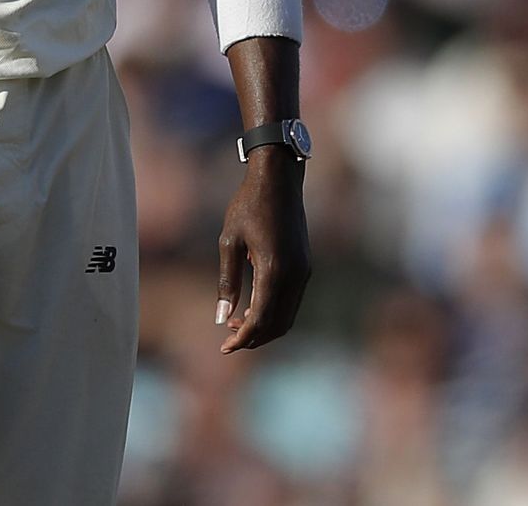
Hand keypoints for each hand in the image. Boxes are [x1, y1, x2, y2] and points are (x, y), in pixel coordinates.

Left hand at [215, 148, 310, 352]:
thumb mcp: (229, 241)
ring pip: (288, 316)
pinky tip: (253, 307)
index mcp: (273, 270)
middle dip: (254, 338)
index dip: (242, 337)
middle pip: (278, 325)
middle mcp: (294, 275)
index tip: (224, 347)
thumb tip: (221, 317)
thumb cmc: (248, 206)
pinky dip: (275, 312)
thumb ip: (227, 281)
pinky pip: (292, 301)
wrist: (279, 181)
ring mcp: (304, 272)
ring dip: (265, 326)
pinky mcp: (305, 267)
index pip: (260, 318)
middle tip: (229, 340)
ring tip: (237, 325)